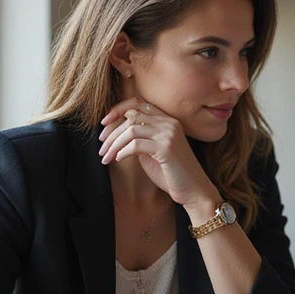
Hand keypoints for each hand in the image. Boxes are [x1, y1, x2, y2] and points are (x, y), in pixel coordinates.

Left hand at [98, 97, 215, 205]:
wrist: (194, 190)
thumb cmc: (172, 173)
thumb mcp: (153, 151)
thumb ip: (141, 138)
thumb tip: (117, 133)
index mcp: (167, 120)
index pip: (138, 102)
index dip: (118, 109)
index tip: (104, 123)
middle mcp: (169, 122)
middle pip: (131, 116)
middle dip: (111, 132)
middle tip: (101, 147)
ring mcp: (169, 134)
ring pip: (131, 130)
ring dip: (113, 144)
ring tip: (105, 157)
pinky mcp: (166, 148)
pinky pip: (135, 144)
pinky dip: (122, 152)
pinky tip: (118, 159)